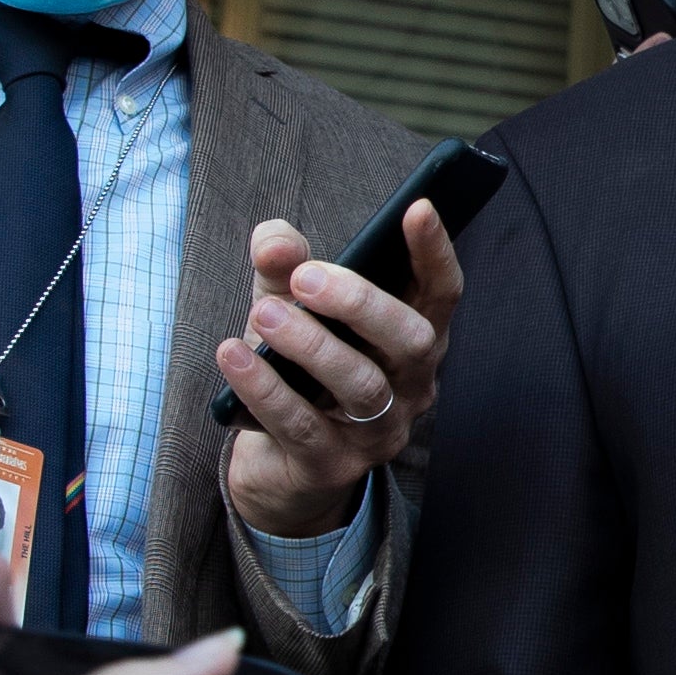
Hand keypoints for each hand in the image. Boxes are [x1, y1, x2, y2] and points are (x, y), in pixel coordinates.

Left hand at [216, 206, 460, 538]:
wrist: (277, 463)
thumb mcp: (287, 307)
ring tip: (264, 315)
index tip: (416, 208)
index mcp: (412, 339)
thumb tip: (274, 244)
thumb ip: (283, 267)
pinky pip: (303, 426)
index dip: (435, 251)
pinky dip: (265, 388)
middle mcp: (411, 386)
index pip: (442, 292)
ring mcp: (379, 432)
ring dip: (312, 345)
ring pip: (363, 385)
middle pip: (413, 340)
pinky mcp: (334, 466)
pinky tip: (233, 356)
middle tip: (306, 277)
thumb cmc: (296, 371)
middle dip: (361, 303)